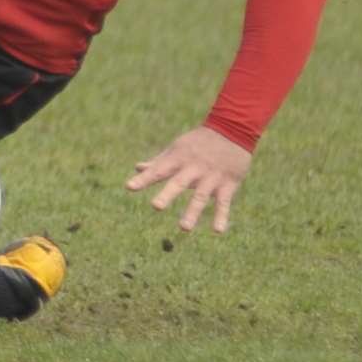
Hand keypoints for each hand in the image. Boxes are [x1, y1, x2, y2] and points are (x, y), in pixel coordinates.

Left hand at [126, 125, 252, 232]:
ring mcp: (211, 177)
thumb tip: (137, 168)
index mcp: (178, 159)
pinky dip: (222, 216)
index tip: (129, 187)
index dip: (143, 178)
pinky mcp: (228, 184)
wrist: (232, 131)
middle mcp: (193, 168)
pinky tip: (218, 231)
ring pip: (201, 196)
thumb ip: (158, 161)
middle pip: (179, 182)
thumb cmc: (199, 142)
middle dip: (167, 194)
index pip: (158, 170)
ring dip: (193, 212)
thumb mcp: (177, 148)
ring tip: (183, 228)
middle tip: (156, 206)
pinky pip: (224, 202)